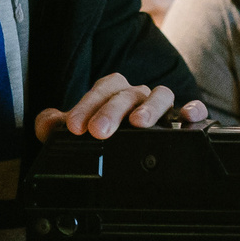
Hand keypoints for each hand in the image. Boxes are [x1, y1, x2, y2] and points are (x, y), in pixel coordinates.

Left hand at [34, 73, 208, 140]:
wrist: (131, 151)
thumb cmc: (105, 135)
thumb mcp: (79, 131)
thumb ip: (56, 126)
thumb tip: (45, 125)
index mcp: (114, 92)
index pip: (101, 89)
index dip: (86, 106)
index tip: (73, 127)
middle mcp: (138, 96)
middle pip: (127, 94)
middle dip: (111, 111)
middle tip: (98, 131)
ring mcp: (161, 106)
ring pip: (160, 95)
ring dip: (149, 108)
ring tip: (138, 124)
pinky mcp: (183, 121)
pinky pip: (193, 109)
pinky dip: (192, 110)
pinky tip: (186, 118)